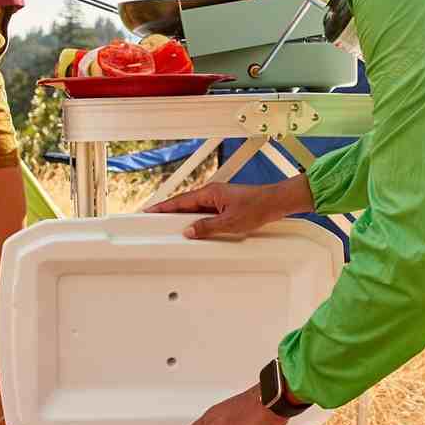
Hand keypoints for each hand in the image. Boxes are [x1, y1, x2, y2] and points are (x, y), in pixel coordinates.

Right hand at [145, 176, 313, 239]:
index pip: (180, 201)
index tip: (149, 211)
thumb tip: (190, 231)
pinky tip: (196, 230)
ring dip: (184, 218)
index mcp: (209, 193)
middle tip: (155, 223)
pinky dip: (197, 221)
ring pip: (195, 210)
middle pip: (185, 205)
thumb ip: (207, 227)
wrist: (276, 202)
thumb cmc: (257, 207)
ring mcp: (218, 199)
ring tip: (173, 230)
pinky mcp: (225, 205)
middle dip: (170, 214)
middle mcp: (212, 194)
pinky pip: (205, 213)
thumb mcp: (229, 222)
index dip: (163, 207)